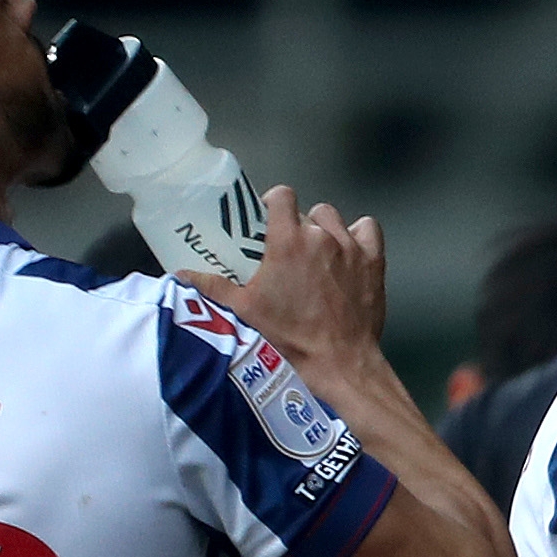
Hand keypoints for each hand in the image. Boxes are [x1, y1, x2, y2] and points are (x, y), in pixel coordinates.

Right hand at [218, 185, 393, 386]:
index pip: (282, 196)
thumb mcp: (245, 310)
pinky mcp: (374, 261)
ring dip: (326, 229)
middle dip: (297, 226)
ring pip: (335, 219)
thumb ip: (213, 286)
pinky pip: (368, 229)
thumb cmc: (289, 336)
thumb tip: (182, 274)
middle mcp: (321, 236)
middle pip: (307, 212)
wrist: (339, 361)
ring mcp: (351, 247)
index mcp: (287, 241)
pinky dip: (360, 234)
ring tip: (318, 252)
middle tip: (290, 251)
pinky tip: (350, 249)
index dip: (274, 202)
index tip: (270, 217)